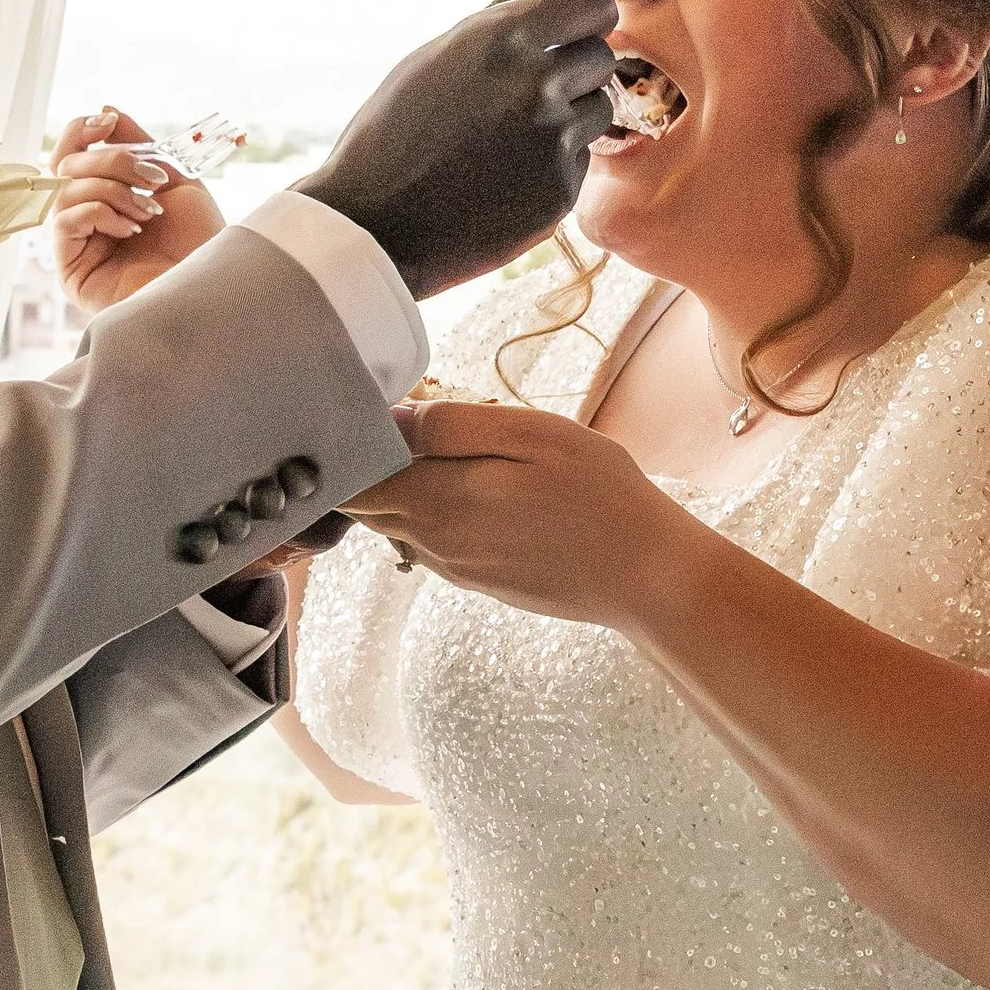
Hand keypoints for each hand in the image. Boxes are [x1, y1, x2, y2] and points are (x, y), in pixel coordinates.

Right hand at [50, 106, 227, 312]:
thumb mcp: (177, 179)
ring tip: (149, 212)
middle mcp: (87, 218)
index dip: (81, 131)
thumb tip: (105, 108)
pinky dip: (100, 213)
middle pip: (67, 165)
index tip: (108, 122)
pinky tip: (131, 230)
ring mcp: (77, 243)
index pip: (73, 153)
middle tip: (153, 178)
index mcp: (107, 196)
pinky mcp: (71, 269)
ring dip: (113, 190)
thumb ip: (140, 143)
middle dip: (113, 161)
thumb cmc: (201, 242)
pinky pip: (65, 221)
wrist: (210, 291)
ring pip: (66, 189)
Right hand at [298, 0, 618, 300]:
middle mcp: (536, 86)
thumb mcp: (438, 56)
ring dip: (568, 117)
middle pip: (600, 55)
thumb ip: (509, 8)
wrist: (373, 226)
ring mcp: (552, 142)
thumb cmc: (394, 131)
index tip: (562, 33)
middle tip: (515, 99)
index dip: (582, 15)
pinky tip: (504, 177)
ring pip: (598, 108)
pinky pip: (581, 160)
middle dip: (570, 70)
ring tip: (506, 139)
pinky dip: (553, 165)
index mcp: (502, 40)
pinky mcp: (561, 192)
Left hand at [345, 398, 686, 628]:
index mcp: (436, 502)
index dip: (344, 445)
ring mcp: (453, 566)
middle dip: (366, 463)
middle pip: (365, 503)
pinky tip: (470, 485)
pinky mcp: (476, 579)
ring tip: (435, 447)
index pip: (351, 480)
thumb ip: (453, 425)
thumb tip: (392, 417)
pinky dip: (430, 510)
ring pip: (395, 521)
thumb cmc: (599, 495)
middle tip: (396, 419)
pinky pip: (429, 539)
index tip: (354, 410)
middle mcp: (432, 541)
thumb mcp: (532, 434)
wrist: (645, 576)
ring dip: (400, 486)